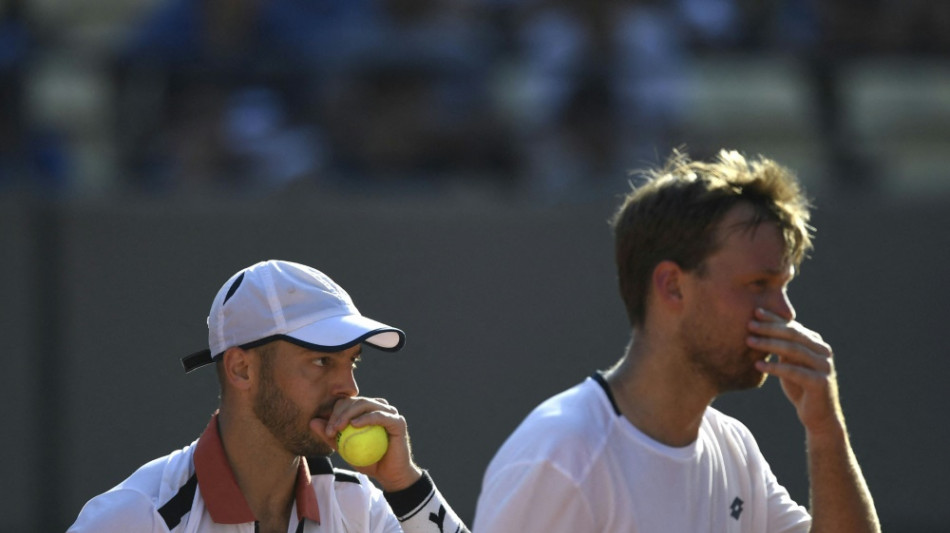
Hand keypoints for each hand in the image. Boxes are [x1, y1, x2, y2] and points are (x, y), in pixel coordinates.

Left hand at [310, 396, 422, 491]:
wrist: (390, 475)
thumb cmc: (369, 461)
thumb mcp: (344, 449)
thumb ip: (330, 436)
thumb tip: (312, 422)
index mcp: (368, 410)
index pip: (348, 403)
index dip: (335, 413)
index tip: (326, 430)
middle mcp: (380, 407)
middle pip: (356, 401)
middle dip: (339, 413)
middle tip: (331, 429)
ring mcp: (390, 412)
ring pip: (366, 404)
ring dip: (349, 413)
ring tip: (339, 427)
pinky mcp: (398, 421)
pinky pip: (380, 415)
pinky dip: (366, 418)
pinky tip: (355, 424)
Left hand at [747, 308, 845, 437]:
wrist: (819, 417)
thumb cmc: (800, 388)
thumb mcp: (790, 363)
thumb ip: (783, 347)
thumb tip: (761, 327)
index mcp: (816, 344)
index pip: (793, 326)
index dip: (774, 319)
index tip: (755, 312)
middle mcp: (823, 352)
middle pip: (793, 334)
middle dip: (769, 328)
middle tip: (749, 324)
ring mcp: (824, 366)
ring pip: (793, 350)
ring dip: (769, 344)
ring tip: (749, 342)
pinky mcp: (820, 383)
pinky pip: (794, 372)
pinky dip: (775, 368)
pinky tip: (757, 366)